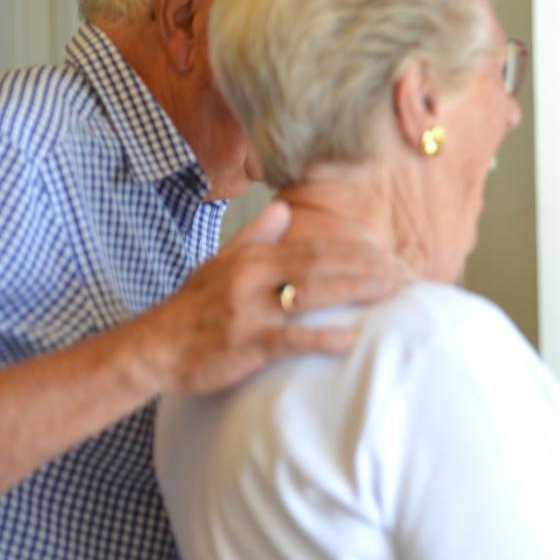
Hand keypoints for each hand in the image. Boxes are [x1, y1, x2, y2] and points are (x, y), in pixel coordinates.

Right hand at [134, 201, 406, 393]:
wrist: (153, 349)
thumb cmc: (193, 309)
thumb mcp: (220, 264)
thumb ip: (255, 237)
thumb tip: (283, 209)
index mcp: (252, 259)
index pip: (317, 248)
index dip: (358, 252)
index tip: (392, 258)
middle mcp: (252, 279)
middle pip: (322, 266)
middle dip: (368, 268)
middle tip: (407, 275)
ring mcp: (248, 311)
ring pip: (311, 294)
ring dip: (356, 292)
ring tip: (394, 293)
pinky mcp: (244, 344)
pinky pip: (288, 339)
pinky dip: (321, 337)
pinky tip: (350, 338)